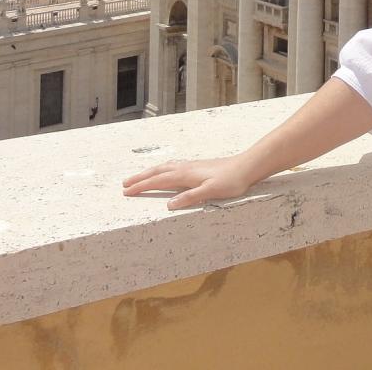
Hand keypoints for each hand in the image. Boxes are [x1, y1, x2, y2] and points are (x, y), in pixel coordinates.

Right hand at [122, 156, 255, 210]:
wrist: (247, 167)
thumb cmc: (231, 181)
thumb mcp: (211, 191)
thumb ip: (191, 197)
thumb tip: (169, 205)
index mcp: (186, 175)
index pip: (158, 181)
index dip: (142, 186)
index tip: (126, 191)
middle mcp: (186, 168)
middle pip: (158, 172)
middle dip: (141, 178)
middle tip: (125, 184)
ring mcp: (192, 166)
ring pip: (165, 168)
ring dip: (150, 173)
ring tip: (139, 177)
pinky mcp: (198, 167)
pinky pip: (174, 166)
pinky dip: (163, 169)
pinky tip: (166, 170)